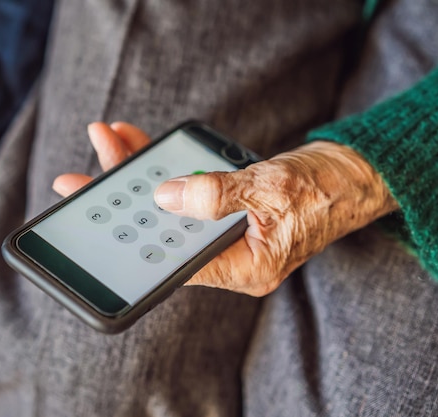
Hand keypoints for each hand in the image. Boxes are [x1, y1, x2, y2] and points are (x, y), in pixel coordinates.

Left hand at [54, 122, 398, 296]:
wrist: (356, 173)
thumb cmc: (325, 187)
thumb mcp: (270, 189)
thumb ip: (216, 195)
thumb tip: (164, 197)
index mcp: (243, 268)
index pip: (172, 259)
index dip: (127, 236)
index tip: (89, 211)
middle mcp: (231, 255)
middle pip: (164, 231)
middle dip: (124, 199)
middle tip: (80, 178)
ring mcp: (230, 232)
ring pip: (174, 207)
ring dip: (144, 176)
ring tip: (111, 144)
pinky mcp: (231, 209)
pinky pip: (192, 192)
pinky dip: (171, 170)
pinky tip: (146, 149)